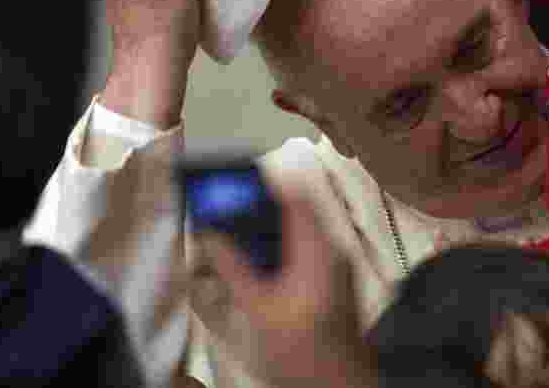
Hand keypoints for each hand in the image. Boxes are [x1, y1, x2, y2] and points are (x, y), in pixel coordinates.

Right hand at [202, 185, 374, 385]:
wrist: (335, 381)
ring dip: (272, 230)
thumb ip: (232, 266)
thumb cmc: (300, 347)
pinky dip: (284, 249)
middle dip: (263, 208)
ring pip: (303, 232)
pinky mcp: (336, 284)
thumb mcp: (257, 305)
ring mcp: (338, 268)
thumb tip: (210, 235)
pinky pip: (309, 252)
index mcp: (318, 247)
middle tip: (231, 209)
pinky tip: (260, 264)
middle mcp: (334, 251)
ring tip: (238, 235)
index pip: (296, 195)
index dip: (266, 183)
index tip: (239, 179)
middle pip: (298, 212)